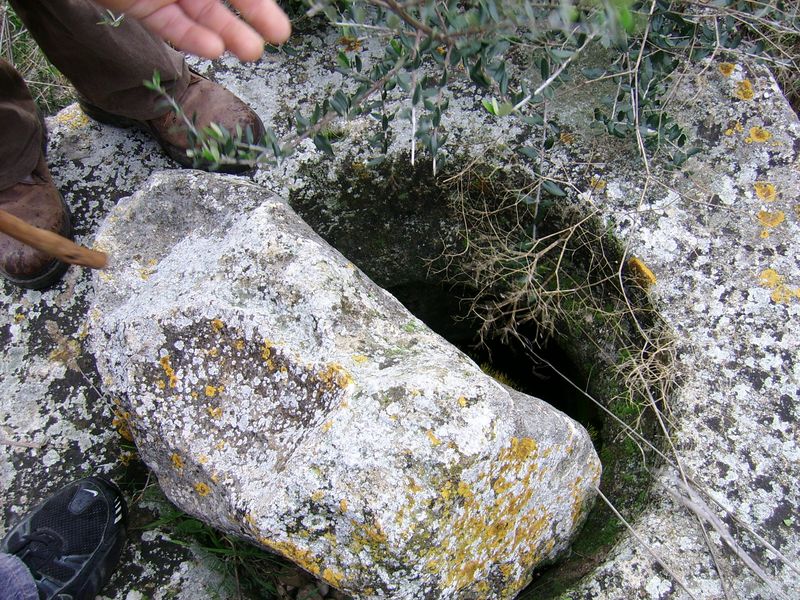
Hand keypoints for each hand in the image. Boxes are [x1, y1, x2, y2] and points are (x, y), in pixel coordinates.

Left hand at [96, 0, 290, 60]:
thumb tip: (237, 9)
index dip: (257, 4)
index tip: (279, 24)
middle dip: (252, 18)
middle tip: (276, 40)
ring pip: (201, 15)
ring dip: (228, 34)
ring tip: (252, 52)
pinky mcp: (139, 5)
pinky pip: (170, 25)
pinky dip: (192, 37)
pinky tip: (215, 49)